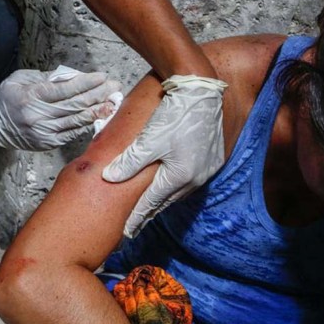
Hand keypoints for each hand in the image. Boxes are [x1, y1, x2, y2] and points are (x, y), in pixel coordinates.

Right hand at [0, 69, 120, 149]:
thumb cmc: (9, 97)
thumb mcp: (22, 78)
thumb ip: (48, 78)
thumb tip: (75, 77)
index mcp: (31, 96)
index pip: (66, 89)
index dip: (87, 83)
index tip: (102, 76)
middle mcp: (38, 115)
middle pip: (76, 105)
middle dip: (98, 95)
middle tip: (115, 87)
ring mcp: (43, 132)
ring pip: (77, 121)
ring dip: (98, 111)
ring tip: (113, 103)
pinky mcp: (47, 143)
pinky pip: (72, 133)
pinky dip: (86, 125)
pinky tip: (99, 117)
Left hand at [102, 75, 227, 237]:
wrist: (202, 91)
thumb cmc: (174, 114)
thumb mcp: (148, 140)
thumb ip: (128, 162)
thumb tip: (109, 178)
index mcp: (179, 176)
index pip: (152, 203)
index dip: (137, 218)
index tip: (126, 232)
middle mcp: (196, 178)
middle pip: (167, 200)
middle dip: (150, 212)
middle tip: (136, 223)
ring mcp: (207, 169)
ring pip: (181, 191)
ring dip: (165, 199)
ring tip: (151, 207)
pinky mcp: (214, 158)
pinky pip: (193, 179)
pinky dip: (179, 185)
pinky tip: (172, 184)